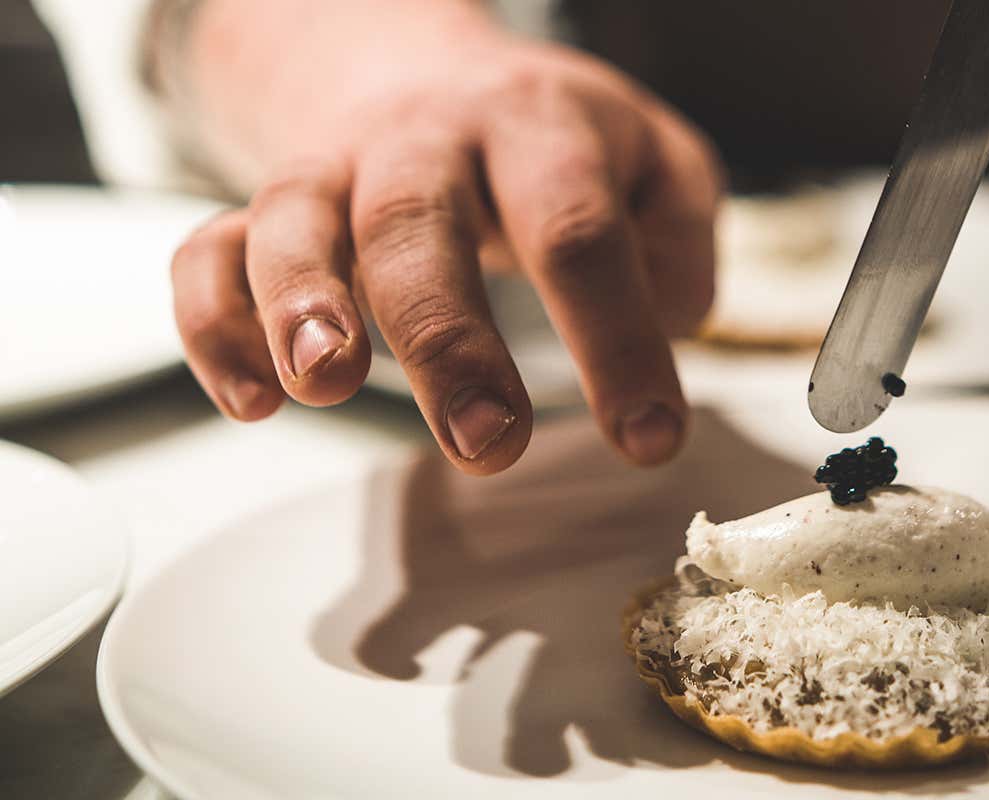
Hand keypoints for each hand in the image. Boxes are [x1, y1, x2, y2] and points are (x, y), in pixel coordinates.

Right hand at [167, 0, 720, 474]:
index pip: (577, 228)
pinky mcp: (270, 206)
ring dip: (300, 303)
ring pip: (295, 216)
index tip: (646, 437)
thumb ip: (677, 235)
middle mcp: (427, 140)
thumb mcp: (654, 164)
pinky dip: (214, 322)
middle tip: (488, 444)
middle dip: (448, 339)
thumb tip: (663, 324)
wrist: (427, 73)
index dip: (615, 335)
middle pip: (420, 223)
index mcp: (538, 127)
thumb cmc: (555, 143)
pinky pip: (210, 250)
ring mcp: (337, 168)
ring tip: (323, 387)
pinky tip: (252, 402)